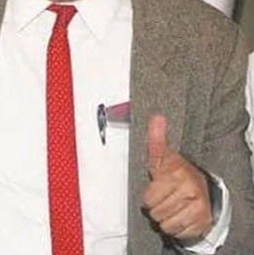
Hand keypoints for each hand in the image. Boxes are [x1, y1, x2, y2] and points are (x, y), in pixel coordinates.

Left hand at [142, 114, 212, 241]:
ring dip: (165, 217)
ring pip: (165, 224)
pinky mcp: (202, 223)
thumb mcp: (162, 156)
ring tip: (170, 205)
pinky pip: (177, 232)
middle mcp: (191, 190)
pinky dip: (175, 227)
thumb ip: (156, 138)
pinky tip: (179, 214)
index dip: (148, 195)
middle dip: (156, 206)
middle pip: (156, 212)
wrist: (201, 188)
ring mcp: (199, 208)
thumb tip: (157, 117)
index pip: (149, 198)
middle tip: (164, 197)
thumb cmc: (176, 173)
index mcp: (178, 174)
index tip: (156, 187)